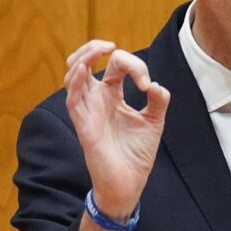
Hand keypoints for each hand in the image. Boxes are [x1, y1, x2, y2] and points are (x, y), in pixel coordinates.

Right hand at [65, 40, 169, 230]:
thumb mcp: (154, 122)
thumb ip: (158, 101)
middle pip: (84, 61)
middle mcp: (96, 99)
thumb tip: (157, 86)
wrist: (129, 184)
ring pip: (73, 74)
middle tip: (111, 46)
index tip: (148, 86)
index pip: (116, 65)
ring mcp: (87, 110)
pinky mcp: (83, 125)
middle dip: (94, 47)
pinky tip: (84, 69)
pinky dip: (76, 81)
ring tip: (99, 50)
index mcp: (112, 95)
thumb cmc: (136, 154)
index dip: (135, 66)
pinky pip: (72, 98)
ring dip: (83, 57)